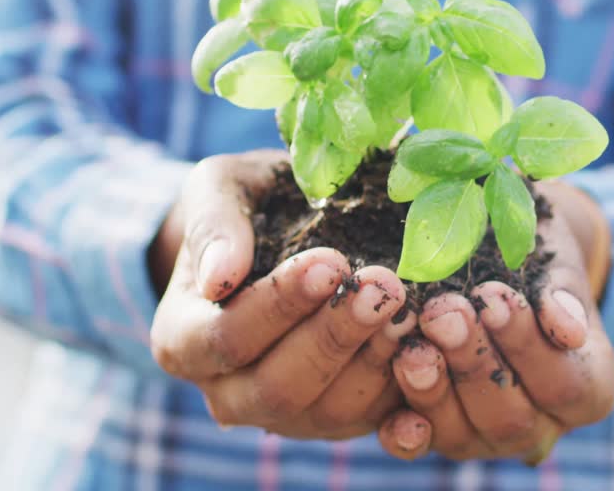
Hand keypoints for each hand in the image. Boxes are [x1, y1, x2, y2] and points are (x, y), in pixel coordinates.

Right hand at [149, 150, 418, 438]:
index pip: (226, 338)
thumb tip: (219, 277)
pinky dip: (405, 393)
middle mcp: (229, 393)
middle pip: (279, 388)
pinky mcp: (338, 419)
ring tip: (409, 307)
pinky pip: (372, 422)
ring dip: (374, 361)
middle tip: (382, 287)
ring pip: (329, 412)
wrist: (280, 233)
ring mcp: (286, 414)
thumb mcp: (219, 190)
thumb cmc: (245, 207)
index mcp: (183, 341)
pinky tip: (429, 354)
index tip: (330, 261)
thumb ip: (213, 226)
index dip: (280, 305)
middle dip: (335, 336)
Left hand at [376, 181, 613, 461]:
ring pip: (461, 434)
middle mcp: (540, 425)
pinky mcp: (438, 433)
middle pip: (511, 418)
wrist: (501, 254)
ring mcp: (486, 437)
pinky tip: (387, 387)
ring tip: (410, 341)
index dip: (527, 345)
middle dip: (472, 362)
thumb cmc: (536, 256)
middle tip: (443, 312)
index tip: (493, 297)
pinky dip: (399, 425)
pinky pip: (416, 442)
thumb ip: (561, 294)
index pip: (565, 385)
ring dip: (431, 387)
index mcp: (587, 388)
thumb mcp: (555, 262)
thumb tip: (566, 328)